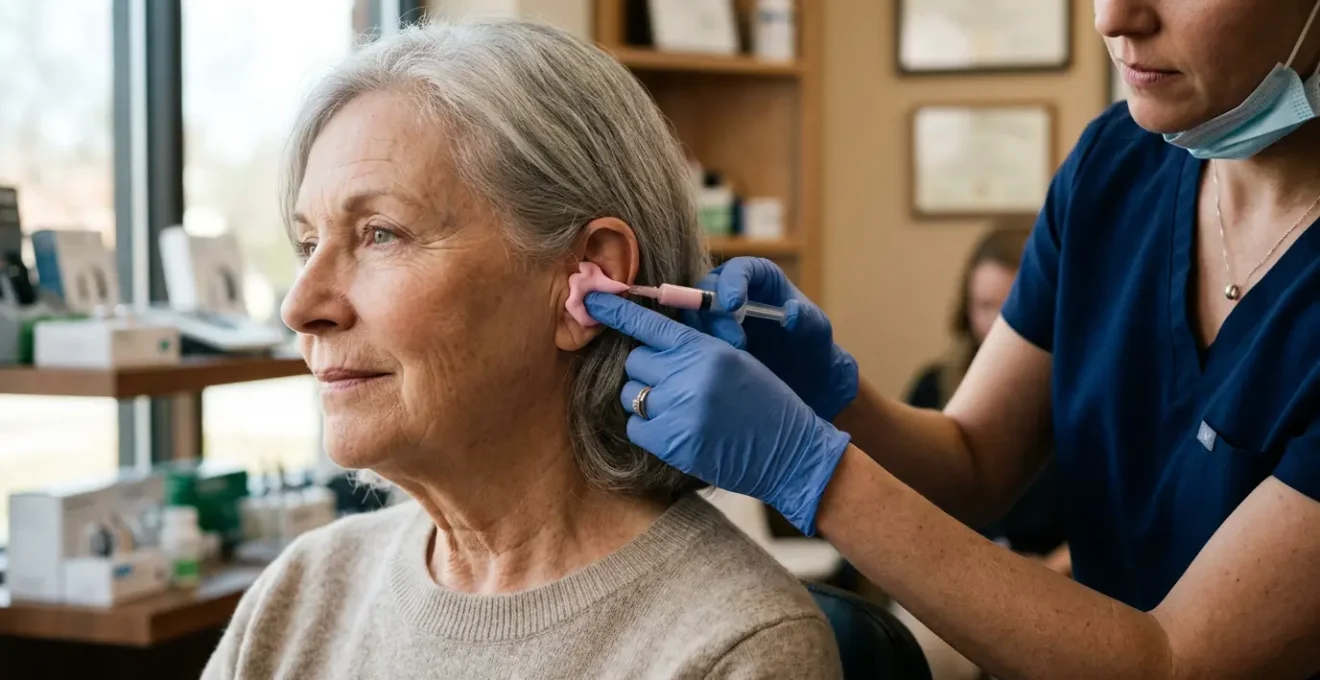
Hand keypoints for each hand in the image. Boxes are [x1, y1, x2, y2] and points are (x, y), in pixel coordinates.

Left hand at [585, 292, 851, 534]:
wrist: (790, 451)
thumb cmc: (764, 403)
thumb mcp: (735, 361)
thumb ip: (694, 349)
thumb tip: (651, 342)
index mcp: (706, 349)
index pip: (650, 324)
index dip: (616, 312)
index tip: (591, 301)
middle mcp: (689, 375)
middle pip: (635, 361)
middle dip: (648, 371)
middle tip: (675, 384)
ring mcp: (679, 410)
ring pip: (632, 394)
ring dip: (646, 400)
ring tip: (680, 410)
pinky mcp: (672, 444)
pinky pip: (636, 427)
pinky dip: (649, 430)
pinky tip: (677, 432)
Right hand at [683, 257, 857, 420]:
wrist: (804, 379)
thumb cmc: (811, 347)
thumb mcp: (817, 331)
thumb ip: (806, 319)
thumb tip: (791, 311)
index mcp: (760, 278)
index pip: (740, 268)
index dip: (732, 281)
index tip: (733, 303)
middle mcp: (733, 291)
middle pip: (707, 290)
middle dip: (714, 314)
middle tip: (735, 342)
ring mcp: (716, 317)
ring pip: (694, 316)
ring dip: (705, 335)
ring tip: (732, 357)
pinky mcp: (706, 340)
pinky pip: (691, 339)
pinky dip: (697, 349)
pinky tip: (714, 366)